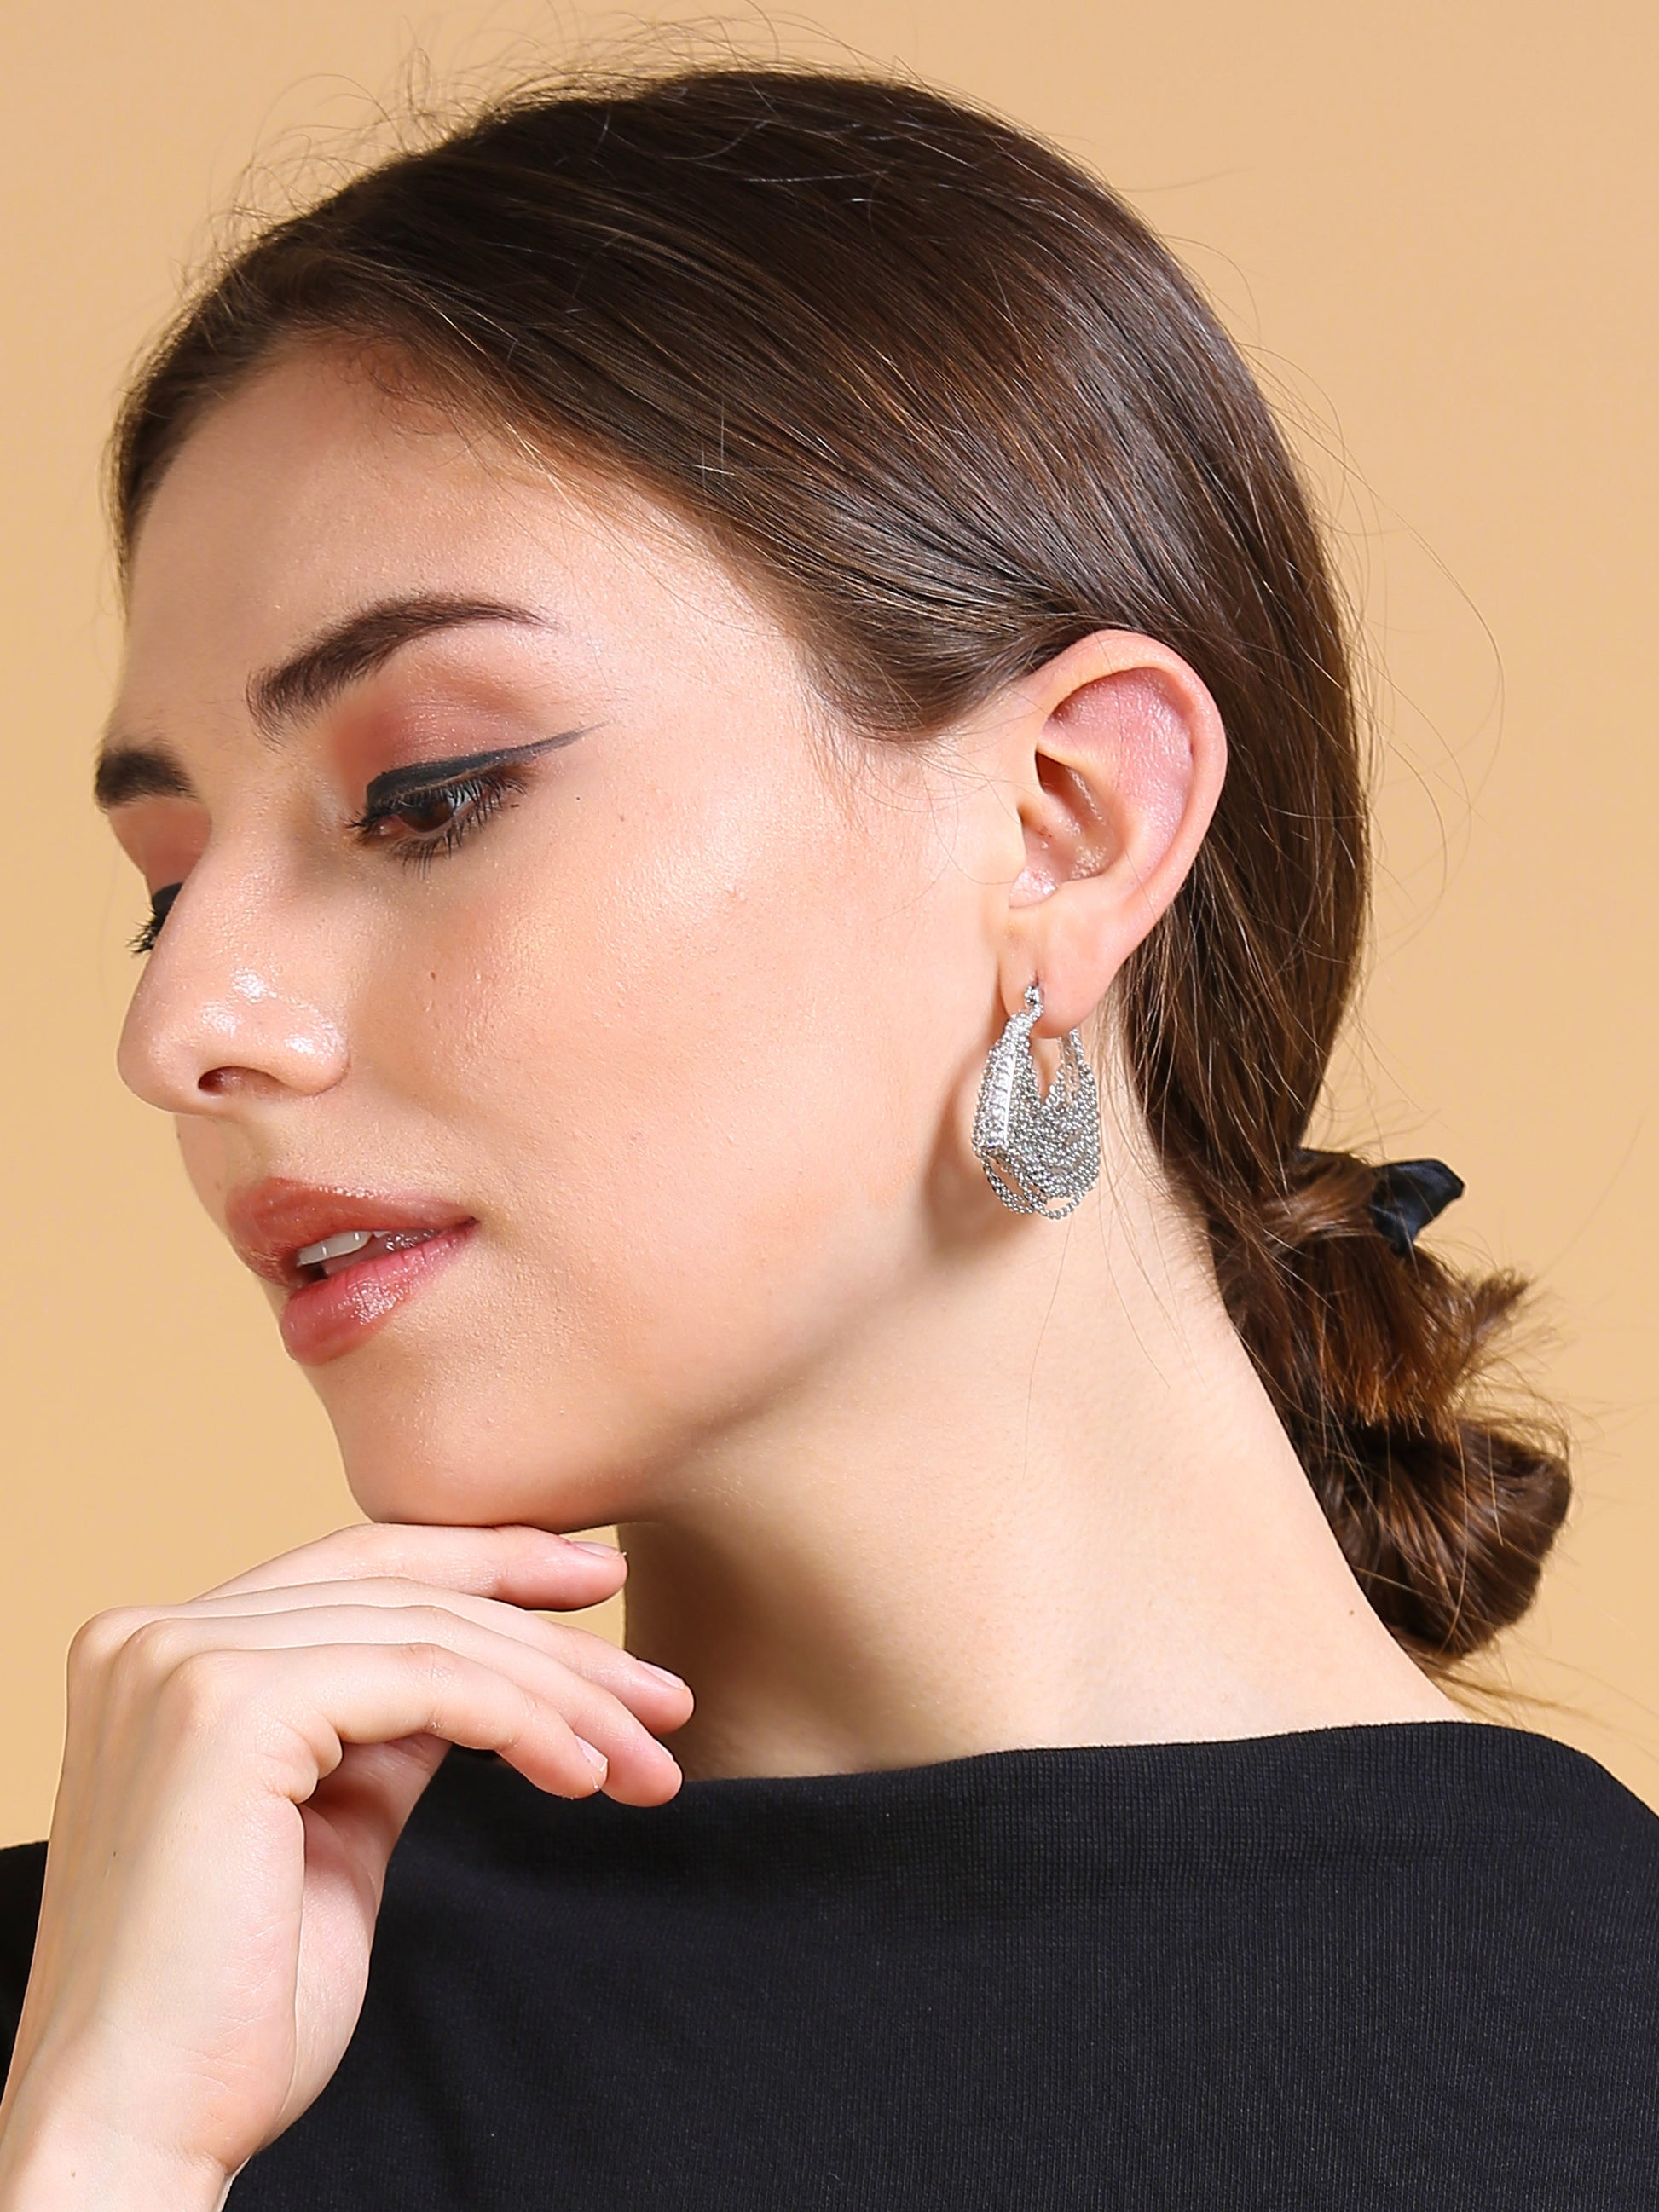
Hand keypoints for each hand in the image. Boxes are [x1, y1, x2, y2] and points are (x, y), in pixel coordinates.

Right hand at [0, 1523, 689, 2201]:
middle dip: (554, 1642)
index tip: (597, 1584)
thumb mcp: (329, 1830)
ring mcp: (182, 1663)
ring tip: (650, 1759)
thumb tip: (475, 1669)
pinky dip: (525, 1722)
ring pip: (431, 1636)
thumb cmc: (230, 2011)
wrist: (138, 2132)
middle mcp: (154, 1635)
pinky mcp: (228, 1709)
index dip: (488, 1561)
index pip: (356, 1565)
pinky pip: (425, 1684)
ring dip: (566, 1697)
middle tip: (663, 1695)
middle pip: (405, 1594)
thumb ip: (380, 1733)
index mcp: (160, 1650)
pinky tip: (586, 1773)